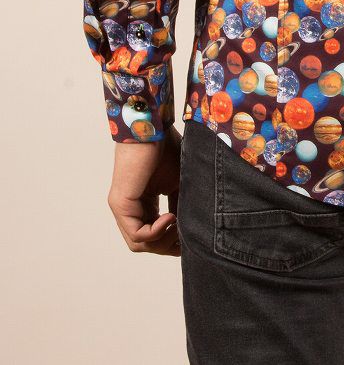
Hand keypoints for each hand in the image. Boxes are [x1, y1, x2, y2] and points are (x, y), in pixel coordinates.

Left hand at [108, 123, 181, 254]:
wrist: (153, 128)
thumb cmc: (166, 148)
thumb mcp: (180, 183)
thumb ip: (182, 206)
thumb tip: (193, 230)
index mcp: (144, 204)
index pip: (156, 235)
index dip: (175, 241)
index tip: (193, 236)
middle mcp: (131, 209)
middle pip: (148, 244)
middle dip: (170, 246)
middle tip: (188, 237)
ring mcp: (123, 208)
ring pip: (140, 244)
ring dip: (164, 240)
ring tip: (180, 224)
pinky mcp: (120, 204)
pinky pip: (137, 234)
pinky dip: (157, 232)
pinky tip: (171, 217)